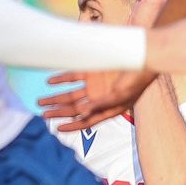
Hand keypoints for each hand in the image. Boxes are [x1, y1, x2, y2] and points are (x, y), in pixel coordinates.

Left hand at [38, 68, 155, 130]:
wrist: (144, 56)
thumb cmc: (137, 79)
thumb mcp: (120, 95)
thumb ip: (101, 104)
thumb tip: (82, 112)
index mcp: (107, 109)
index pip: (86, 121)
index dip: (72, 126)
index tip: (58, 128)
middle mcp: (98, 99)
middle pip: (74, 109)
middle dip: (58, 112)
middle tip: (43, 114)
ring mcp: (94, 85)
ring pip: (70, 94)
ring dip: (55, 98)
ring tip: (40, 101)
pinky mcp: (92, 71)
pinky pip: (73, 77)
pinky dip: (61, 79)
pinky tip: (49, 82)